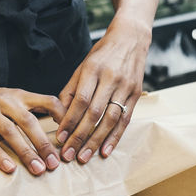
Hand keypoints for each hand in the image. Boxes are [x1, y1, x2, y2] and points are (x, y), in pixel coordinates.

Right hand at [0, 75, 66, 174]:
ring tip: (38, 169)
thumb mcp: (10, 98)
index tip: (72, 135)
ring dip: (26, 153)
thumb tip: (58, 125)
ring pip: (11, 133)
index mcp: (20, 95)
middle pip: (30, 122)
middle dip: (44, 144)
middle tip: (56, 163)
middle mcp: (7, 102)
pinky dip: (0, 156)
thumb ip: (30, 109)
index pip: (49, 101)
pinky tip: (10, 169)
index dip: (63, 117)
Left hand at [55, 17, 149, 162]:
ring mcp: (126, 86)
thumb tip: (58, 116)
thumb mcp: (83, 66)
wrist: (131, 39)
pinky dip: (115, 137)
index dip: (69, 121)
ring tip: (84, 157)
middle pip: (94, 113)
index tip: (60, 138)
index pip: (80, 100)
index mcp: (93, 69)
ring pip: (110, 119)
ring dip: (96, 141)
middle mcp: (111, 78)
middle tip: (68, 156)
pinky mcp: (136, 93)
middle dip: (80, 136)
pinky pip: (125, 119)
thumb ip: (71, 90)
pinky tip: (105, 151)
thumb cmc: (102, 54)